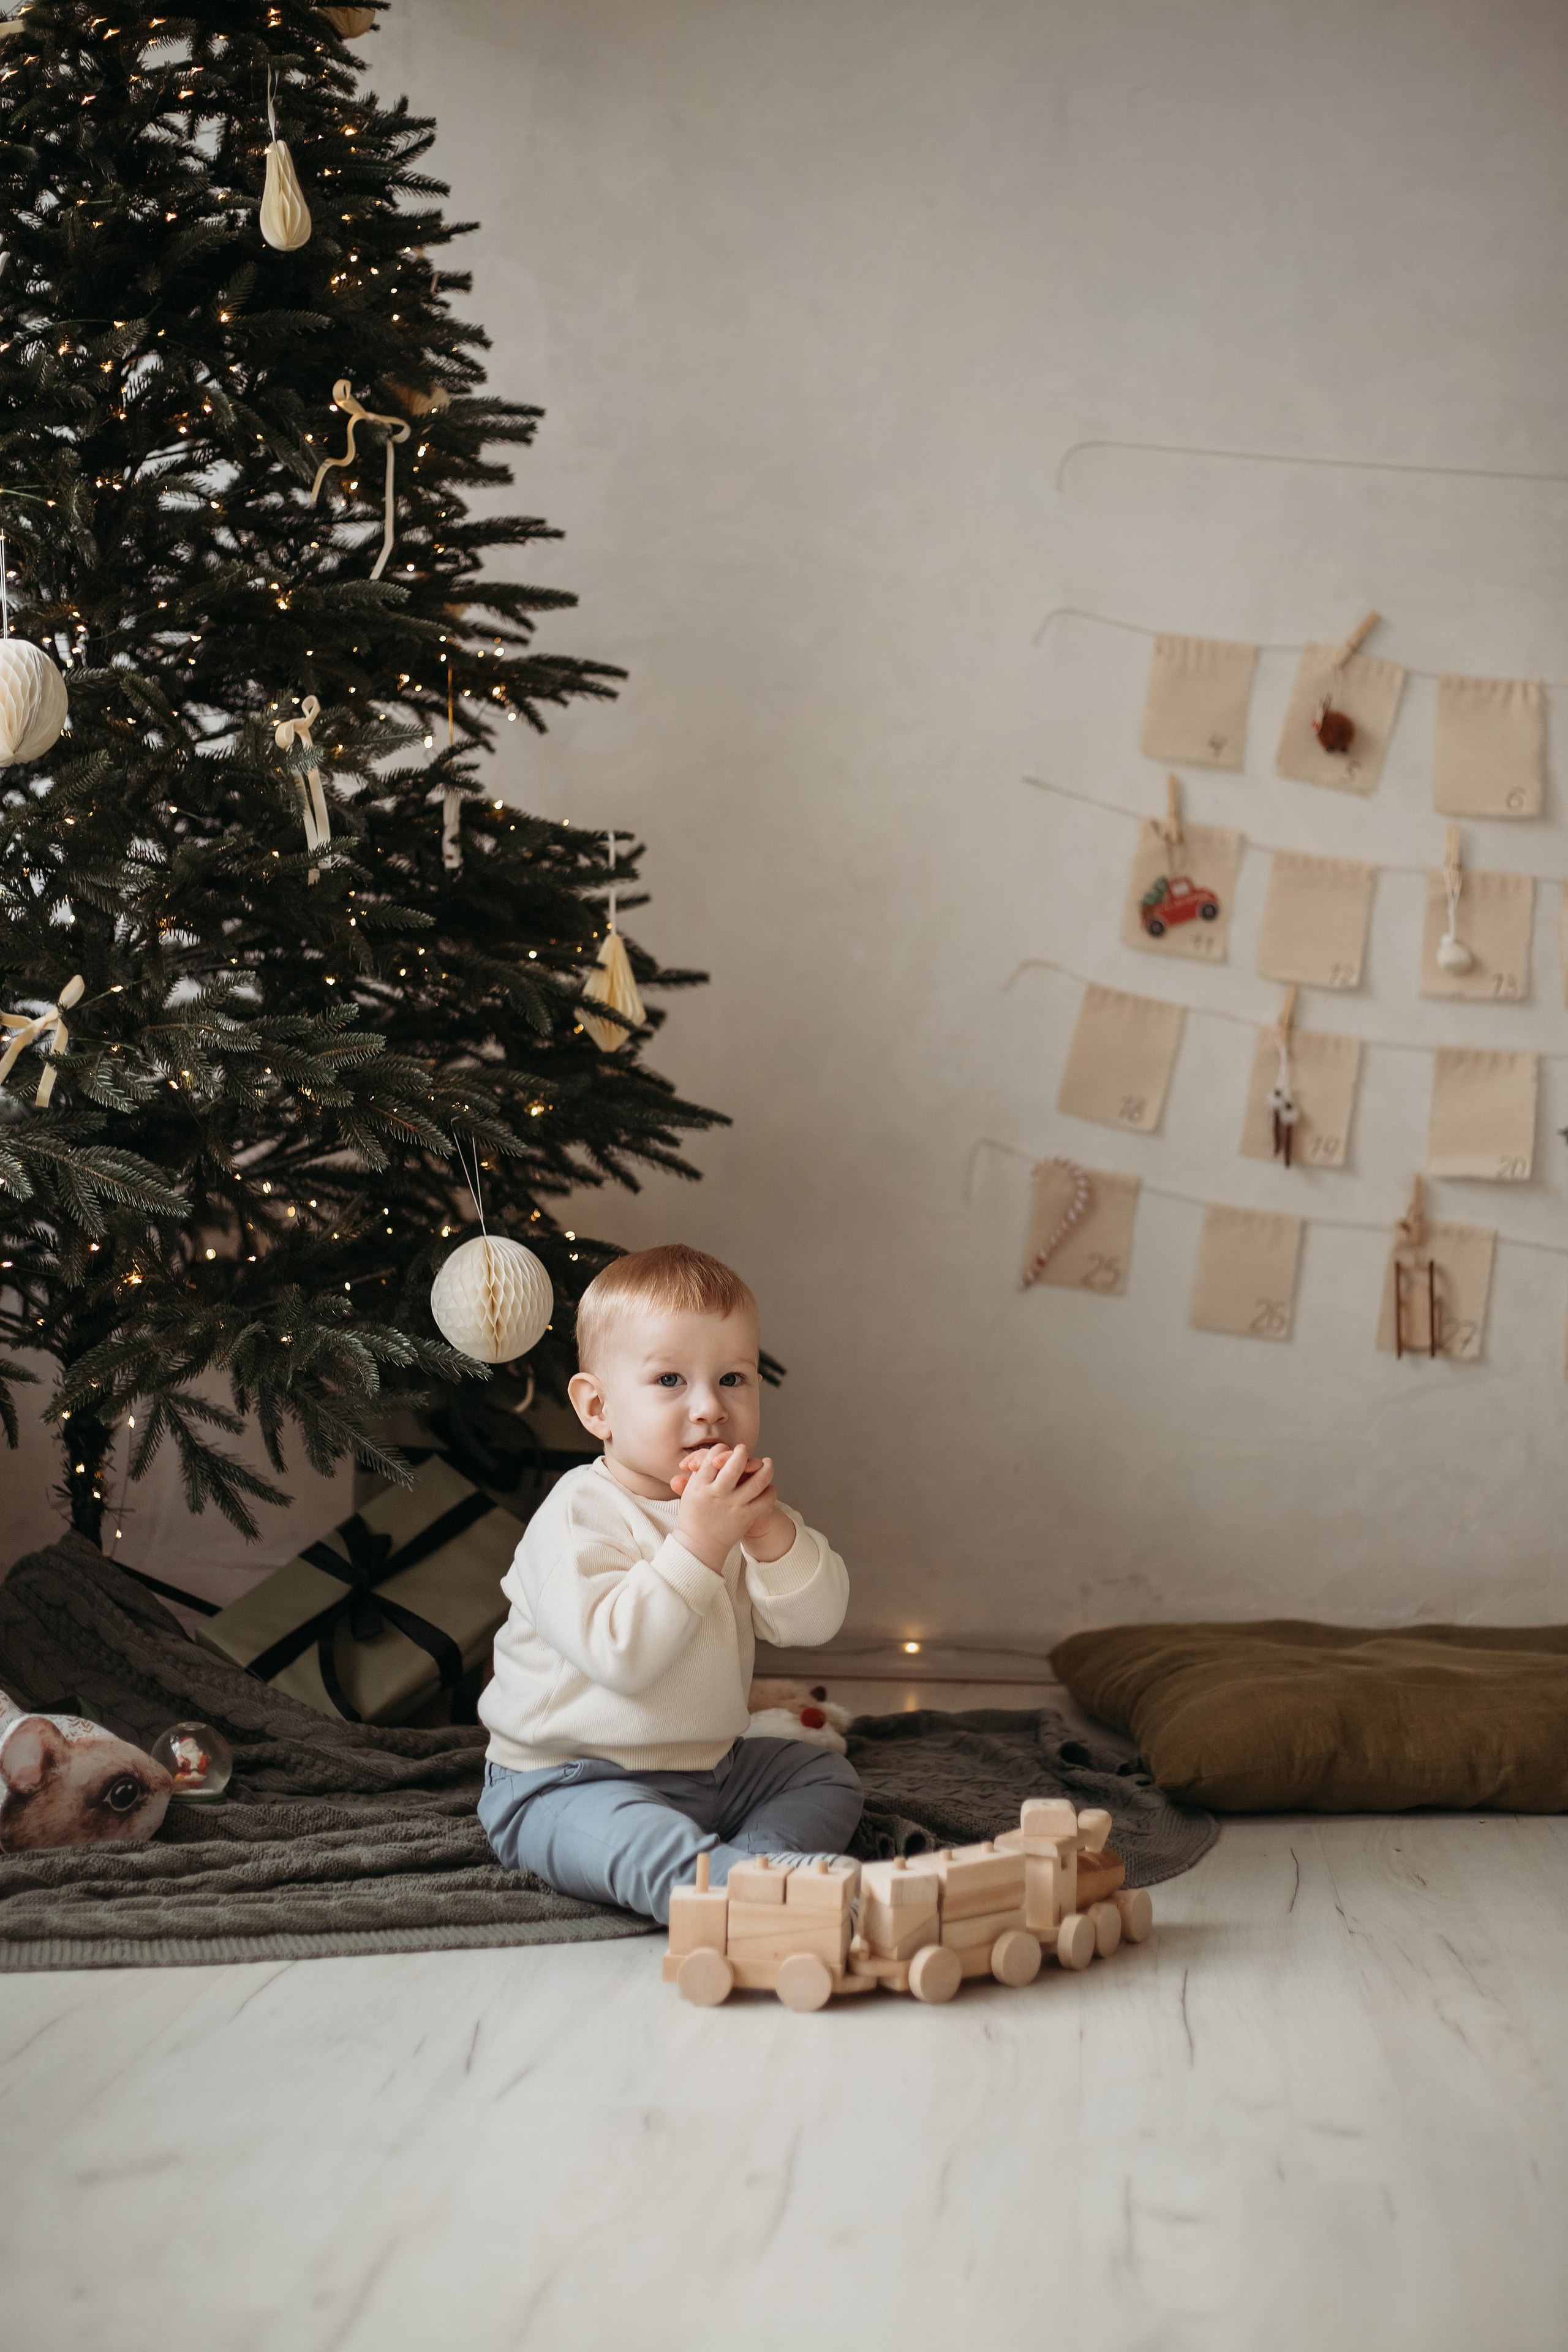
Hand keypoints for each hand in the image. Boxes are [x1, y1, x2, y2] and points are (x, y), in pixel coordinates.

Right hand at [675, 1442, 776, 1573]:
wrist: (699, 1546)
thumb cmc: (693, 1517)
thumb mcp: (689, 1494)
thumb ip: (695, 1476)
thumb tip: (700, 1458)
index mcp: (700, 1485)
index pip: (711, 1457)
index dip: (720, 1450)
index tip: (724, 1450)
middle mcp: (717, 1493)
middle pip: (734, 1464)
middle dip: (742, 1453)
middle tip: (743, 1450)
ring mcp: (733, 1505)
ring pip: (756, 1481)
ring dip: (765, 1468)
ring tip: (767, 1462)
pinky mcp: (746, 1517)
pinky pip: (764, 1500)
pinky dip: (770, 1491)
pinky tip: (769, 1486)